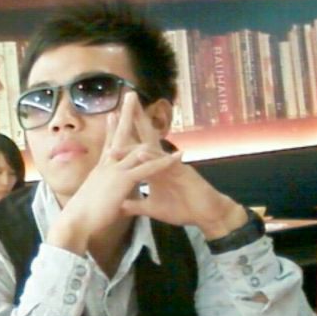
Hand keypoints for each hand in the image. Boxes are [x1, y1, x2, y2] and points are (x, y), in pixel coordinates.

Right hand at [47, 92, 178, 253]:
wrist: (76, 221)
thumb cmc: (82, 214)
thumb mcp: (92, 199)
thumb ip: (99, 192)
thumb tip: (101, 194)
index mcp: (101, 169)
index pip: (108, 144)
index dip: (111, 128)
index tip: (113, 114)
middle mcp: (107, 164)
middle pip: (119, 134)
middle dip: (126, 114)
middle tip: (130, 95)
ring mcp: (115, 170)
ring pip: (136, 146)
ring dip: (148, 131)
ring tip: (153, 111)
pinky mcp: (123, 180)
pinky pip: (148, 168)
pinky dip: (163, 162)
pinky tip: (176, 156)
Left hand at [115, 95, 246, 238]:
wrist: (206, 215)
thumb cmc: (182, 209)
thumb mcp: (153, 208)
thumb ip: (136, 205)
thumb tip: (120, 205)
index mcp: (153, 169)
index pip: (136, 149)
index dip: (124, 136)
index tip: (111, 121)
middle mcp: (161, 163)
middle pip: (145, 138)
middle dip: (136, 119)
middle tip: (126, 100)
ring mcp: (172, 166)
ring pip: (154, 146)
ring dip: (141, 133)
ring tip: (128, 118)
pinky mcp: (183, 173)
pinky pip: (166, 163)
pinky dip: (154, 158)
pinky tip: (142, 151)